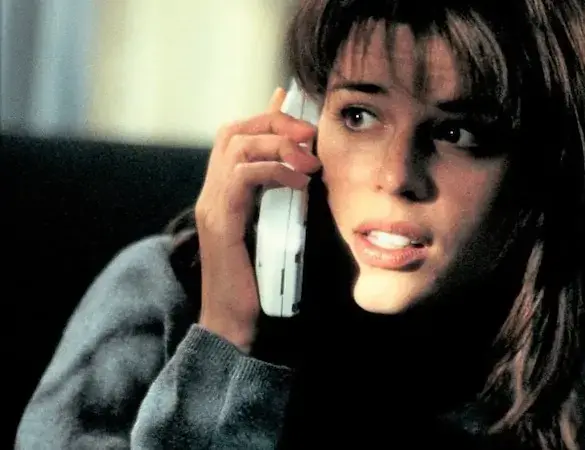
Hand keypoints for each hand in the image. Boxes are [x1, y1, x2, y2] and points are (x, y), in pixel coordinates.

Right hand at [194, 87, 319, 352]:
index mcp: (222, 192)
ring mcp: (211, 206)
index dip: (267, 118)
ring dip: (278, 146)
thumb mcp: (277, 228)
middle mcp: (211, 193)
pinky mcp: (220, 223)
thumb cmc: (258, 280)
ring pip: (236, 148)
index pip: (235, 135)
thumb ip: (284, 199)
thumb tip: (306, 169)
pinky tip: (300, 183)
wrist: (233, 322)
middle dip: (275, 124)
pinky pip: (241, 179)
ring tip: (309, 162)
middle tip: (310, 136)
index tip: (304, 120)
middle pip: (233, 132)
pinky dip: (274, 172)